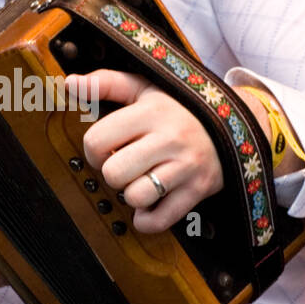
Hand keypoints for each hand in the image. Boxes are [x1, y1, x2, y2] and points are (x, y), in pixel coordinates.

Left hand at [65, 69, 223, 232]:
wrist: (234, 125)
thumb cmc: (179, 109)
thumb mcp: (145, 88)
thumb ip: (106, 83)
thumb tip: (70, 84)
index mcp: (151, 111)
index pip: (97, 141)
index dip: (93, 150)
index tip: (105, 149)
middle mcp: (169, 138)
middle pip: (113, 173)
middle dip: (112, 174)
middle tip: (123, 166)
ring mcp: (186, 166)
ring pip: (136, 196)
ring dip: (132, 195)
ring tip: (140, 181)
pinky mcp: (198, 189)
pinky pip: (160, 219)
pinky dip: (148, 219)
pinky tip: (149, 205)